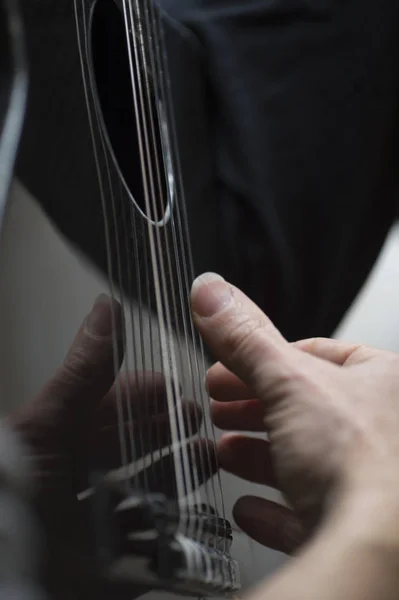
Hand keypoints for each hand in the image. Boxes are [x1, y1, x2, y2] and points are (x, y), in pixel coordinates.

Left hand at [9, 295, 202, 599]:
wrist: (7, 578)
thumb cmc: (14, 500)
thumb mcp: (47, 426)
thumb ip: (83, 372)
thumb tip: (108, 307)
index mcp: (62, 441)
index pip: (111, 407)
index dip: (145, 393)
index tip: (177, 384)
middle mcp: (82, 478)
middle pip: (133, 446)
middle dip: (167, 429)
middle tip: (198, 418)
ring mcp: (98, 523)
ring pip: (147, 490)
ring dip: (178, 472)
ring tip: (208, 455)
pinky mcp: (113, 567)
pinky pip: (150, 545)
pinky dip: (176, 528)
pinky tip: (196, 511)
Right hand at [191, 273, 398, 554]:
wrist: (376, 548)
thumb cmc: (361, 460)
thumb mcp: (288, 382)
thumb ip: (245, 339)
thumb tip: (212, 292)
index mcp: (381, 384)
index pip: (315, 357)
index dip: (263, 359)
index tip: (227, 367)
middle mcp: (382, 431)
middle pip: (305, 409)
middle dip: (254, 407)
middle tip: (220, 404)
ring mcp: (368, 482)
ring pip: (305, 461)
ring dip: (259, 455)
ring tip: (225, 450)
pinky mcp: (351, 527)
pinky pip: (306, 515)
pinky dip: (273, 509)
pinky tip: (249, 508)